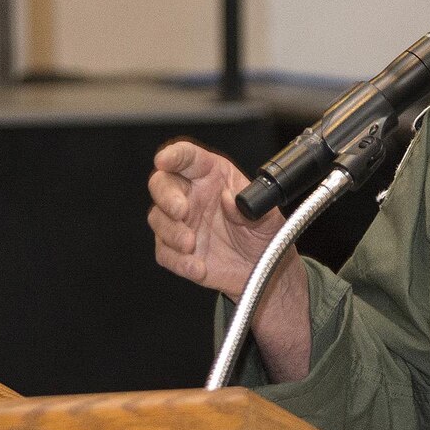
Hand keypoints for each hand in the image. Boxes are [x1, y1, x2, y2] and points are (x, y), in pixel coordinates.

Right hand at [147, 140, 311, 380]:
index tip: (168, 159)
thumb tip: (228, 200)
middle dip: (166, 198)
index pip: (184, 156)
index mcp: (213, 177)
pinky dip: (178, 260)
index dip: (173, 155)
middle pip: (159, 185)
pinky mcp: (178, 253)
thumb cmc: (269, 238)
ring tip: (198, 246)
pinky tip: (199, 266)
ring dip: (174, 234)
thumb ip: (249, 207)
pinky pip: (164, 253)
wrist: (266, 275)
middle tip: (183, 212)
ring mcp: (182, 224)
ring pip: (157, 220)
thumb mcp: (271, 218)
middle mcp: (192, 197)